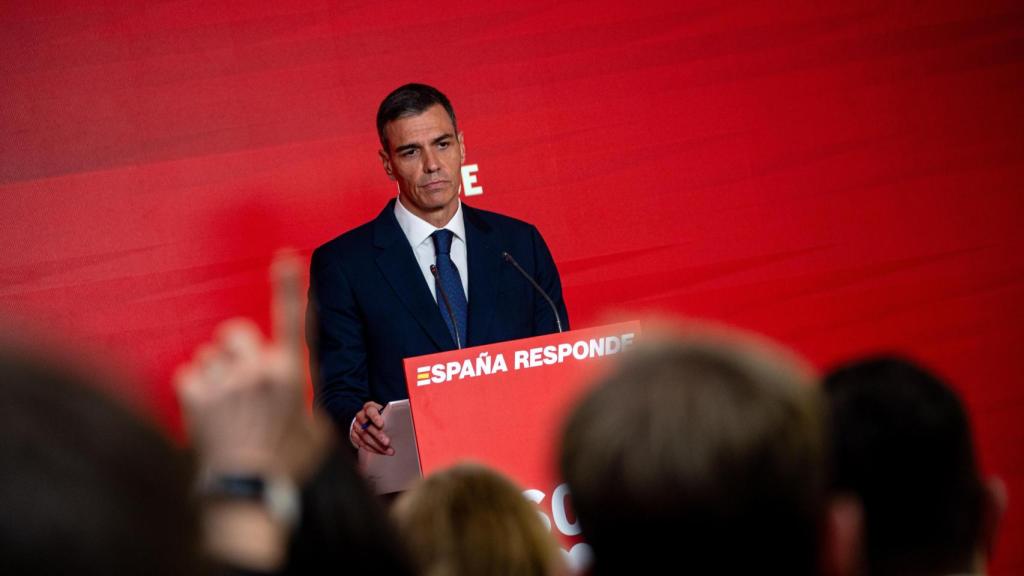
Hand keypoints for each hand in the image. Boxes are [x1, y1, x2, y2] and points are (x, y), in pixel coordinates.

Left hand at [176, 251, 330, 480]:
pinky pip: (189, 373)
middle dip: (236, 349)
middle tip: (240, 376)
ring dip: (216, 373)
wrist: (247, 490)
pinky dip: (195, 389)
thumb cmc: (287, 463)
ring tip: (225, 406)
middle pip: (237, 332)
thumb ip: (309, 406)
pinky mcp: (196, 396)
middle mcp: (258, 371)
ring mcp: (225, 382)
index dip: (290, 286)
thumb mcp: (316, 432)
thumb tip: (310, 405)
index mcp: (291, 375)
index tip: (287, 256)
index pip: (292, 321)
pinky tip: (207, 411)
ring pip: (210, 355)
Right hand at [351, 400, 393, 454]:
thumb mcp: (383, 412)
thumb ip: (388, 416)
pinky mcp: (354, 435)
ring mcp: (356, 426)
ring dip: (377, 445)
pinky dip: (372, 449)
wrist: (365, 419)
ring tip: (387, 450)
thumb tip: (400, 421)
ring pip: (365, 437)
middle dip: (378, 436)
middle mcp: (361, 416)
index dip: (375, 418)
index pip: (370, 411)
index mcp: (368, 407)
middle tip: (387, 442)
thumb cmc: (378, 415)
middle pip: (368, 426)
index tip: (381, 425)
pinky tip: (380, 451)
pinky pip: (362, 444)